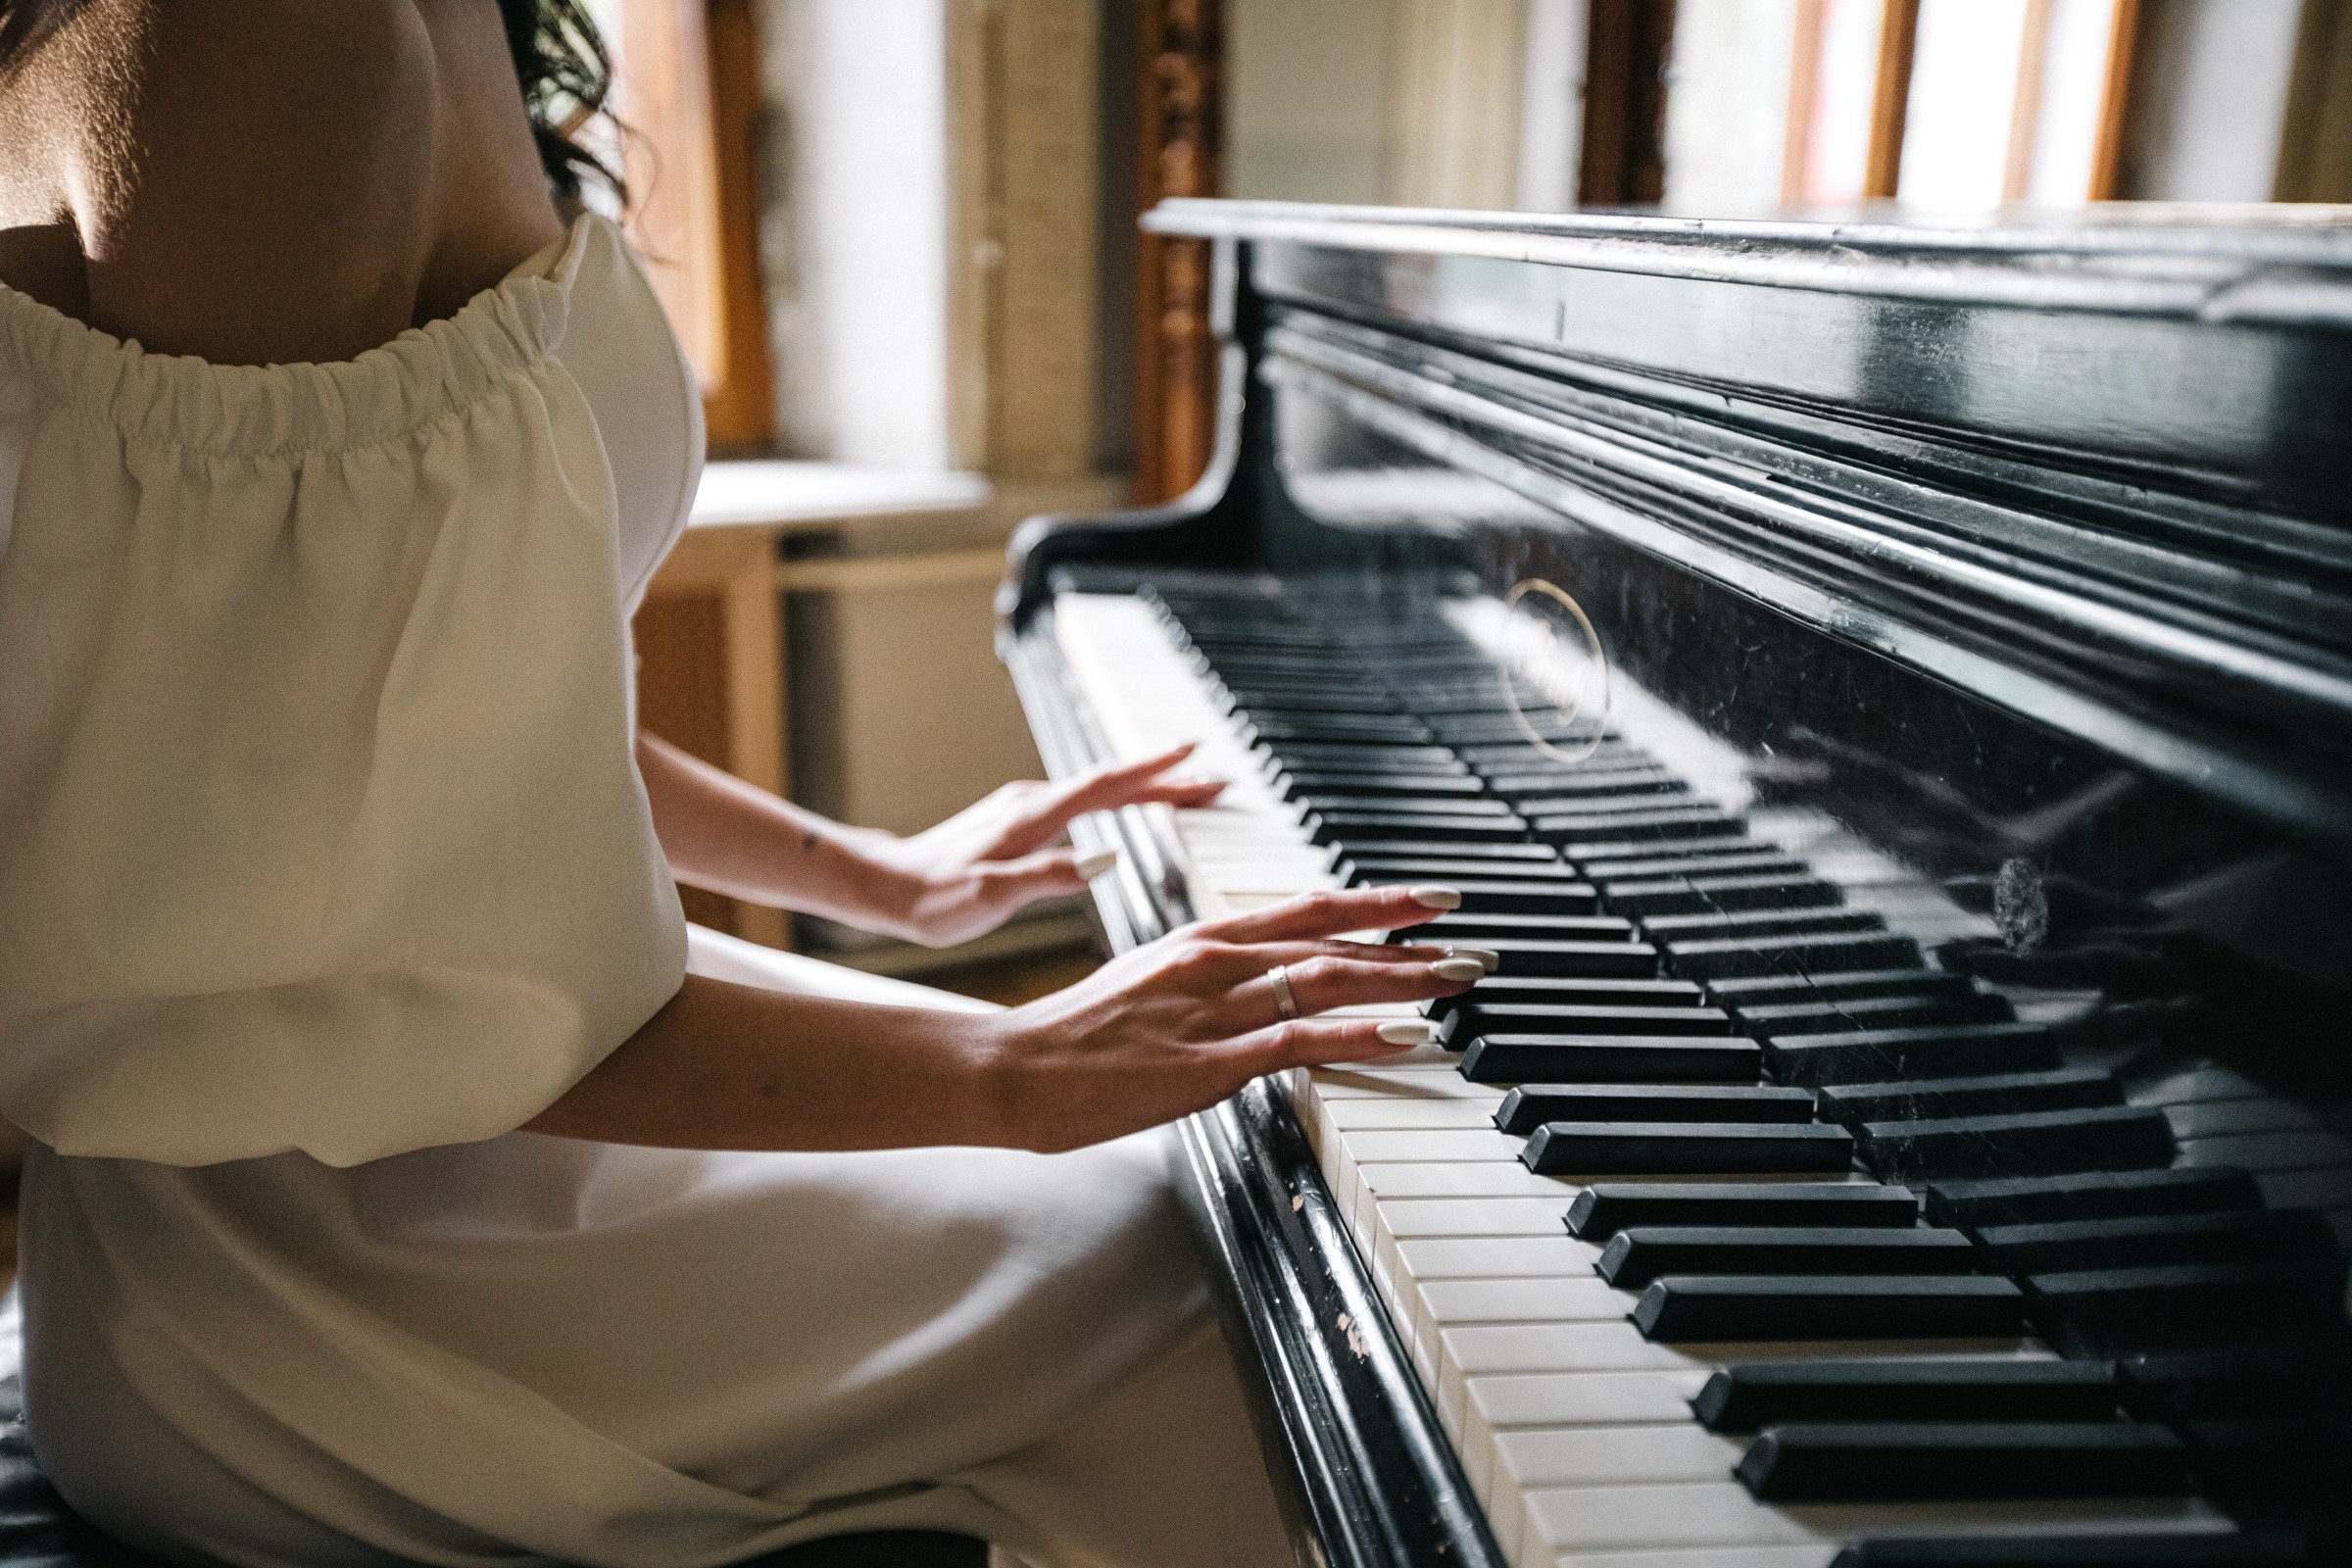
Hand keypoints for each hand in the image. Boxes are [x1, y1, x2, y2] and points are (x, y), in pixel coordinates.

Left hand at [859, 745, 1225, 946]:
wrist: (885, 887)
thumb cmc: (933, 899)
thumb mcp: (991, 896)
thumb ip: (1049, 876)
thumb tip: (1106, 861)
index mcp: (1034, 816)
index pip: (1106, 785)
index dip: (1152, 771)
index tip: (1194, 755)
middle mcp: (1031, 803)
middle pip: (1110, 783)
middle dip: (1162, 778)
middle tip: (1210, 779)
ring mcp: (1023, 809)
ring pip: (1096, 791)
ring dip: (1141, 789)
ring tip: (1182, 792)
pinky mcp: (1015, 822)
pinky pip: (1079, 803)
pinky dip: (1113, 802)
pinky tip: (1122, 811)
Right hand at [973, 884, 1482, 1151]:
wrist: (1013, 1068)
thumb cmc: (1073, 1040)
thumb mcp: (1147, 991)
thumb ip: (1205, 987)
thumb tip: (1254, 997)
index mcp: (1200, 938)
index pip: (1306, 910)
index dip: (1373, 903)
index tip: (1427, 900)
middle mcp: (1214, 960)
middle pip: (1333, 937)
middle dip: (1412, 938)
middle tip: (1475, 939)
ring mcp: (1213, 1009)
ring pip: (1329, 980)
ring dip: (1406, 978)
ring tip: (1462, 978)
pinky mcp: (1208, 1061)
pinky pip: (1302, 1042)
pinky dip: (1363, 1036)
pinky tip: (1409, 1036)